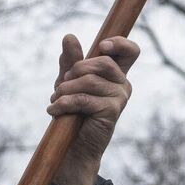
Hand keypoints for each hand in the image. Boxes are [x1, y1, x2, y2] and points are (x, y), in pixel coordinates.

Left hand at [48, 34, 139, 184]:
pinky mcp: (112, 111)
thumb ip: (71, 61)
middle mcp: (123, 84)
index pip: (130, 51)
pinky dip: (65, 103)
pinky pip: (85, 98)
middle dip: (76, 70)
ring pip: (89, 81)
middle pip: (103, 62)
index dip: (119, 43)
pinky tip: (54, 110)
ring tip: (55, 101)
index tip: (101, 46)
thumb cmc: (73, 112)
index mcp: (115, 74)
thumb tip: (69, 37)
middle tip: (61, 85)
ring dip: (65, 90)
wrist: (73, 147)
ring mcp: (120, 98)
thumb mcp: (69, 82)